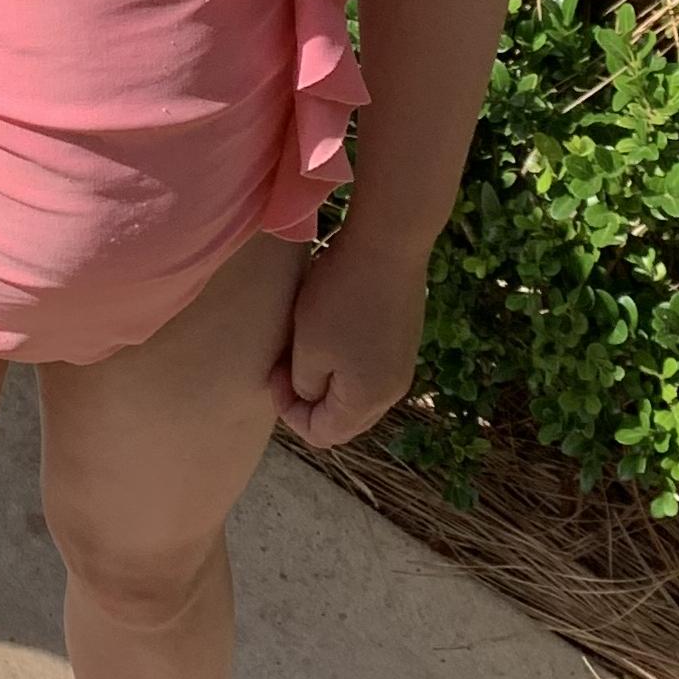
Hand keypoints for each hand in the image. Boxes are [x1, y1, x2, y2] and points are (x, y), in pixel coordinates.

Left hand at [270, 231, 430, 449]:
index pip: (322, 435)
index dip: (289, 411)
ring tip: (305, 344)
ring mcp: (402, 367)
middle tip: (285, 362)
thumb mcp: (308, 346)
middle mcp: (392, 393)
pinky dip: (345, 363)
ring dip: (326, 379)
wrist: (387, 244)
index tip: (275, 371)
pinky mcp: (403, 342)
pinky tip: (330, 330)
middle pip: (342, 419)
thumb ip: (304, 386)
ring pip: (355, 394)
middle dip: (308, 399)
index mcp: (367, 401)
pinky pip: (369, 370)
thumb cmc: (340, 295)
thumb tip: (309, 398)